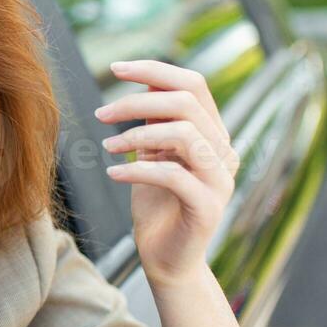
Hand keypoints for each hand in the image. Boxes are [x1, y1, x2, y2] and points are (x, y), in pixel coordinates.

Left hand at [95, 60, 239, 284]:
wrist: (166, 258)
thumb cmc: (156, 204)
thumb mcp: (152, 154)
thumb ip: (155, 122)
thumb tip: (142, 82)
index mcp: (213, 133)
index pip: (193, 84)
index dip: (155, 70)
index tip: (115, 68)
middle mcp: (224, 151)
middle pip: (187, 103)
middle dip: (138, 101)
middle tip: (101, 114)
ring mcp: (220, 179)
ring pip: (185, 134)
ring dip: (138, 135)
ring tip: (108, 147)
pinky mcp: (208, 206)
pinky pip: (172, 175)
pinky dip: (137, 169)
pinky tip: (113, 173)